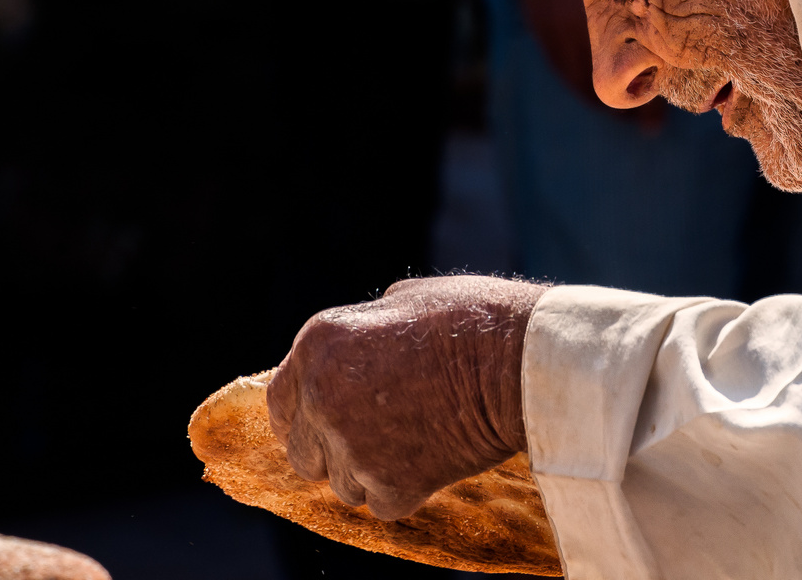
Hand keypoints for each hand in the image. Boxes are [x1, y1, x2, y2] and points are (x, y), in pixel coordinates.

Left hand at [266, 275, 546, 519]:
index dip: (301, 415)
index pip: (280, 400)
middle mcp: (323, 396)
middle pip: (303, 451)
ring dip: (371, 470)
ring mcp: (353, 445)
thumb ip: (365, 329)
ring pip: (342, 483)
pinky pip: (380, 503)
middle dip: (332, 449)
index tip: (319, 423)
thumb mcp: (406, 299)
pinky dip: (405, 488)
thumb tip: (356, 352)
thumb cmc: (475, 319)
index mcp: (319, 344)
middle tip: (378, 435)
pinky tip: (435, 456)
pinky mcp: (391, 485)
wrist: (521, 361)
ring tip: (418, 438)